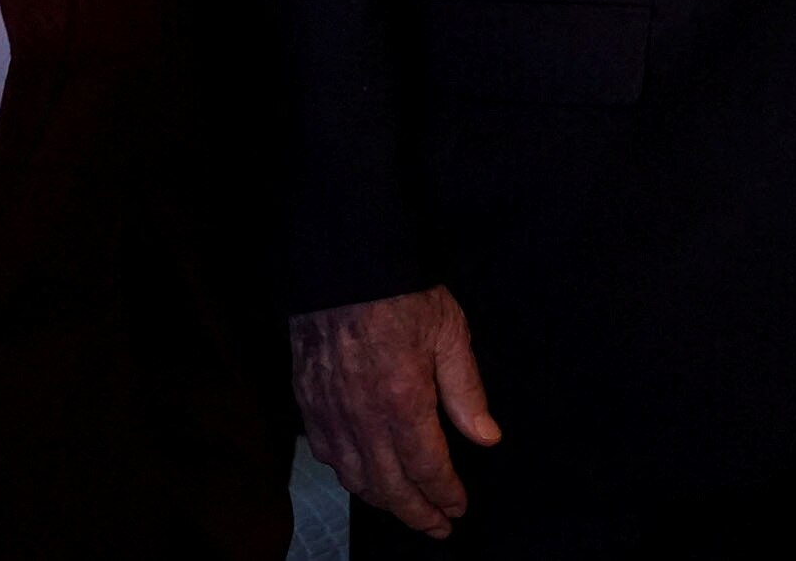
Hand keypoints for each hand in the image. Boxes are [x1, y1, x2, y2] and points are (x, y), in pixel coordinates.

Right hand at [291, 286, 500, 538]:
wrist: (343, 268)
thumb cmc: (403, 295)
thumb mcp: (451, 335)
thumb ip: (467, 392)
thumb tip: (487, 437)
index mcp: (403, 402)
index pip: (426, 468)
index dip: (444, 494)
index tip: (458, 510)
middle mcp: (362, 418)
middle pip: (389, 486)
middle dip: (416, 512)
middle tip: (437, 526)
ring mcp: (330, 414)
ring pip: (355, 477)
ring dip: (383, 500)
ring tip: (407, 508)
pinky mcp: (308, 405)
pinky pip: (329, 456)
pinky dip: (350, 476)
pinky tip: (366, 478)